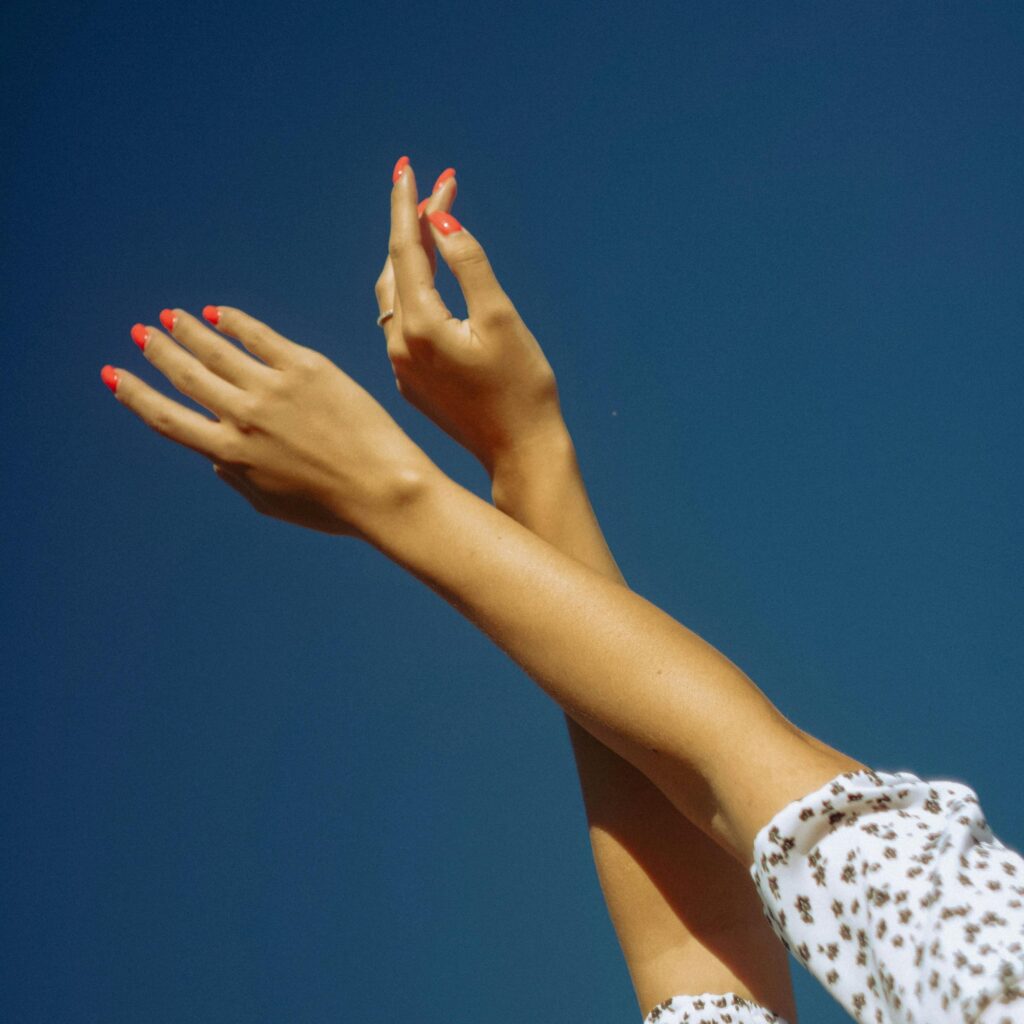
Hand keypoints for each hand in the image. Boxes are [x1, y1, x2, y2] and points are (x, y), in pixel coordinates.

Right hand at [101, 305, 436, 536]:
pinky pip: (259, 336)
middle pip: (186, 375)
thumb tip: (213, 453)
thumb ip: (235, 476)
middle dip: (158, 351)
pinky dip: (234, 322)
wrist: (386, 489)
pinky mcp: (306, 368)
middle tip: (141, 332)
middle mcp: (243, 418)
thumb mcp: (271, 503)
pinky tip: (219, 313)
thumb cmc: (334, 507)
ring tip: (172, 317)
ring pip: (216, 350)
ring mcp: (273, 389)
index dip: (136, 394)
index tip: (114, 375)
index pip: (167, 418)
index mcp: (230, 455)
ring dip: (187, 330)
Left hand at [379, 159, 563, 476]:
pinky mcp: (411, 383)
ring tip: (429, 223)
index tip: (406, 166)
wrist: (520, 452)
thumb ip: (469, 264)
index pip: (405, 249)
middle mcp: (399, 346)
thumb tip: (438, 219)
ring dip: (410, 257)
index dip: (407, 205)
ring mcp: (402, 367)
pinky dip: (414, 292)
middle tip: (436, 187)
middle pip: (397, 268)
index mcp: (420, 327)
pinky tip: (428, 280)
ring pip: (395, 296)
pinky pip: (402, 323)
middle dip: (413, 225)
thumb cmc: (522, 388)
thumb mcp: (501, 318)